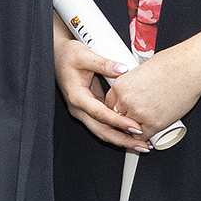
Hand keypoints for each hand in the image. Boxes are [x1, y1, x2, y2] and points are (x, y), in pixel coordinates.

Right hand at [52, 24, 148, 150]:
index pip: (99, 114)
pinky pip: (104, 125)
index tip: (135, 126)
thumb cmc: (67, 55)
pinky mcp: (90, 109)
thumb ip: (103, 63)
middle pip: (101, 131)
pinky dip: (118, 131)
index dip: (118, 122)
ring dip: (122, 139)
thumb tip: (122, 69)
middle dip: (123, 140)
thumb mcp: (84, 55)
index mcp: (77, 96)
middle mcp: (79, 108)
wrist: (57, 56)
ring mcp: (84, 111)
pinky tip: (132, 133)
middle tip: (143, 145)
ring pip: (103, 131)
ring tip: (141, 144)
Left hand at [102, 47, 200, 150]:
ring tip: (140, 128)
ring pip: (128, 129)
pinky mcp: (154, 123)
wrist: (190, 68)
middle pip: (117, 117)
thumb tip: (134, 89)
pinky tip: (148, 137)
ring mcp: (139, 113)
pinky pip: (143, 137)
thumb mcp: (141, 69)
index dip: (117, 109)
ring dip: (133, 130)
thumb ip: (133, 83)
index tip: (123, 112)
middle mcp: (126, 100)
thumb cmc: (171, 64)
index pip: (109, 104)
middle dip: (123, 120)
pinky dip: (145, 138)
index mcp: (120, 85)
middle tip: (132, 121)